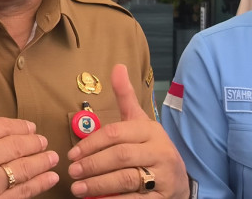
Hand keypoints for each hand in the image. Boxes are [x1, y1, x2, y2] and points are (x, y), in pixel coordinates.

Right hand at [0, 69, 59, 197]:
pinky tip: (49, 178)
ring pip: (22, 169)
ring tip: (52, 157)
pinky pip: (21, 193)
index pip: (1, 127)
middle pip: (15, 147)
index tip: (31, 127)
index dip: (20, 126)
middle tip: (44, 141)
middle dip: (34, 143)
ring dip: (41, 162)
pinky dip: (38, 185)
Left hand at [68, 64, 188, 197]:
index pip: (116, 134)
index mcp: (149, 130)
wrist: (179, 178)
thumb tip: (117, 66)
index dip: (91, 143)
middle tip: (72, 171)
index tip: (72, 153)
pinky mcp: (163, 198)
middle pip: (121, 156)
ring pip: (127, 179)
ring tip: (77, 188)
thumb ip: (125, 96)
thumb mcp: (139, 120)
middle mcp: (160, 152)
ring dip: (99, 185)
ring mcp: (164, 176)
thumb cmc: (149, 146)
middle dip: (92, 164)